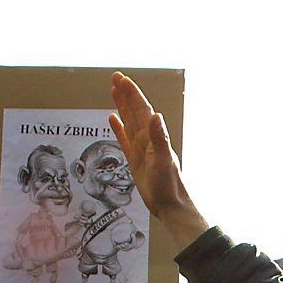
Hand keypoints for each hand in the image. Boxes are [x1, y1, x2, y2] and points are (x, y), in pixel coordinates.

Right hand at [109, 72, 207, 251]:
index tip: (121, 79)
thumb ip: (159, 137)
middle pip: (134, 110)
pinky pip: (124, 139)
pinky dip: (118, 128)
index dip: (132, 93)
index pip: (141, 109)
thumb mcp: (162, 160)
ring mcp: (141, 148)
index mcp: (154, 136)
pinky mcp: (135, 159)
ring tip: (113, 91)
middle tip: (115, 77)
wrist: (170, 205)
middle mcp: (147, 139)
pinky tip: (113, 118)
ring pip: (128, 121)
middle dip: (125, 94)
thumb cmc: (168, 184)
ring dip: (122, 106)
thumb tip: (155, 115)